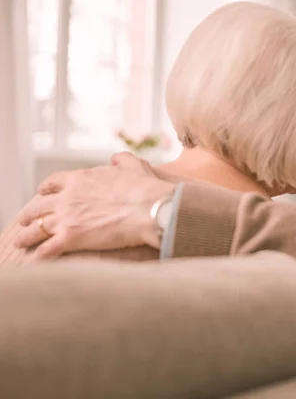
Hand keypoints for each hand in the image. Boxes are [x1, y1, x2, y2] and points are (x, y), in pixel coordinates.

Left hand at [15, 152, 175, 258]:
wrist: (150, 208)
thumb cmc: (145, 188)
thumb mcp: (134, 165)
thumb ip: (122, 160)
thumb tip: (116, 159)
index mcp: (81, 179)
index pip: (54, 181)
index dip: (46, 188)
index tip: (41, 192)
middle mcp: (68, 197)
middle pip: (39, 206)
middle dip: (30, 215)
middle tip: (25, 221)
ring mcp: (67, 218)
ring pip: (37, 228)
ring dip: (27, 236)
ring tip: (20, 242)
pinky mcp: (71, 238)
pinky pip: (46, 250)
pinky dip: (38, 257)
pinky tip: (34, 262)